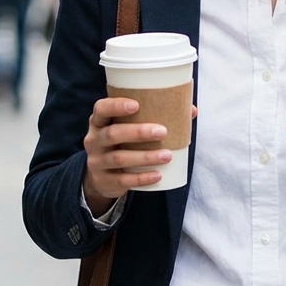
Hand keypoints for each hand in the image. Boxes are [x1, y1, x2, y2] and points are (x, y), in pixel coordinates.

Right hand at [81, 98, 177, 215]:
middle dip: (137, 132)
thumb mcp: (127, 129)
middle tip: (163, 131)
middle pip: (112, 134)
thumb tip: (191, 110)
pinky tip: (157, 175)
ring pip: (119, 158)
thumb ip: (154, 117)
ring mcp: (97, 162)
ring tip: (167, 155)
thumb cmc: (122, 144)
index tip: (136, 105)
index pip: (101, 109)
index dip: (115, 106)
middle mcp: (94, 140)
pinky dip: (142, 178)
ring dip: (145, 156)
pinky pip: (123, 180)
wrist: (102, 177)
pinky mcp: (105, 181)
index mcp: (99, 122)